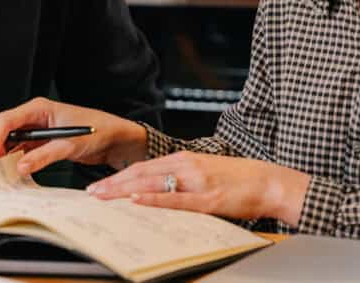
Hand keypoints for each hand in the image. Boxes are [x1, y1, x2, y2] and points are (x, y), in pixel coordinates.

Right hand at [0, 97, 147, 174]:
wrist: (114, 137)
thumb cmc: (97, 131)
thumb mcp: (69, 145)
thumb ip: (44, 155)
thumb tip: (20, 166)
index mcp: (39, 108)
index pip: (6, 120)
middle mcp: (35, 116)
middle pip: (4, 129)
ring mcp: (37, 129)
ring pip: (11, 141)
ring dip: (6, 156)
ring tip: (3, 174)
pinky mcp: (42, 142)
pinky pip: (21, 150)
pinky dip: (17, 160)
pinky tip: (16, 172)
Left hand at [86, 151, 310, 226]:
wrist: (269, 181)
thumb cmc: (239, 180)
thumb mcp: (204, 173)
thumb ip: (180, 180)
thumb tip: (155, 193)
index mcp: (184, 159)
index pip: (142, 167)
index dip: (117, 176)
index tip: (99, 185)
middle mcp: (186, 165)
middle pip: (140, 173)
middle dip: (112, 184)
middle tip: (90, 193)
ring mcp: (195, 181)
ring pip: (152, 183)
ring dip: (124, 190)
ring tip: (103, 196)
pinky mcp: (207, 198)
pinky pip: (175, 198)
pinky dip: (154, 199)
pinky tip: (137, 200)